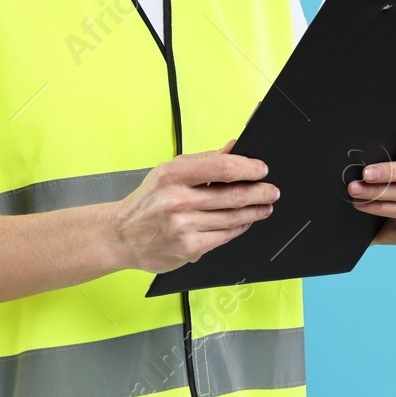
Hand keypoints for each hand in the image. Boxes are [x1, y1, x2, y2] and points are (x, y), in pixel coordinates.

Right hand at [110, 139, 279, 273]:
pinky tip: (245, 222)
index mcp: (173, 175)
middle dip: (259, 193)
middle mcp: (178, 201)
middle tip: (272, 191)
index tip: (262, 169)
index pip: (222, 168)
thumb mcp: (169, 171)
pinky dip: (239, 228)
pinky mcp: (188, 249)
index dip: (248, 168)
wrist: (122, 235)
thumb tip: (235, 147)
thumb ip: (204, 160)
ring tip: (265, 207)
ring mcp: (183, 227)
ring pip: (232, 218)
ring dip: (254, 212)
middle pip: (232, 195)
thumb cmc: (149, 200)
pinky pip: (224, 237)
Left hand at [349, 131, 395, 245]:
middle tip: (366, 173)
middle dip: (391, 171)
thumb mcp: (393, 162)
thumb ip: (391, 153)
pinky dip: (379, 207)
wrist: (387, 217)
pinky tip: (363, 204)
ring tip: (356, 189)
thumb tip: (366, 149)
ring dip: (378, 191)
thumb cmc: (390, 180)